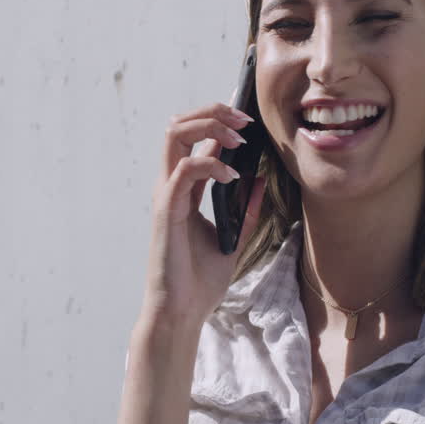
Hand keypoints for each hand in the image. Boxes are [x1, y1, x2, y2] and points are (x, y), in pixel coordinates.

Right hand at [141, 101, 265, 329]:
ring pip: (174, 136)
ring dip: (209, 127)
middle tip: (244, 120)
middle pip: (179, 126)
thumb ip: (245, 209)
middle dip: (212, 112)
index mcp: (184, 190)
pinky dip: (211, 164)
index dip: (219, 123)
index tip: (248, 124)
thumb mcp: (233, 237)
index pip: (194, 139)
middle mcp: (171, 186)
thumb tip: (258, 180)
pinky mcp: (167, 209)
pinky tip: (232, 177)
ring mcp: (166, 195)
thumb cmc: (199, 280)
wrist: (183, 311)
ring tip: (237, 139)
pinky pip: (185, 169)